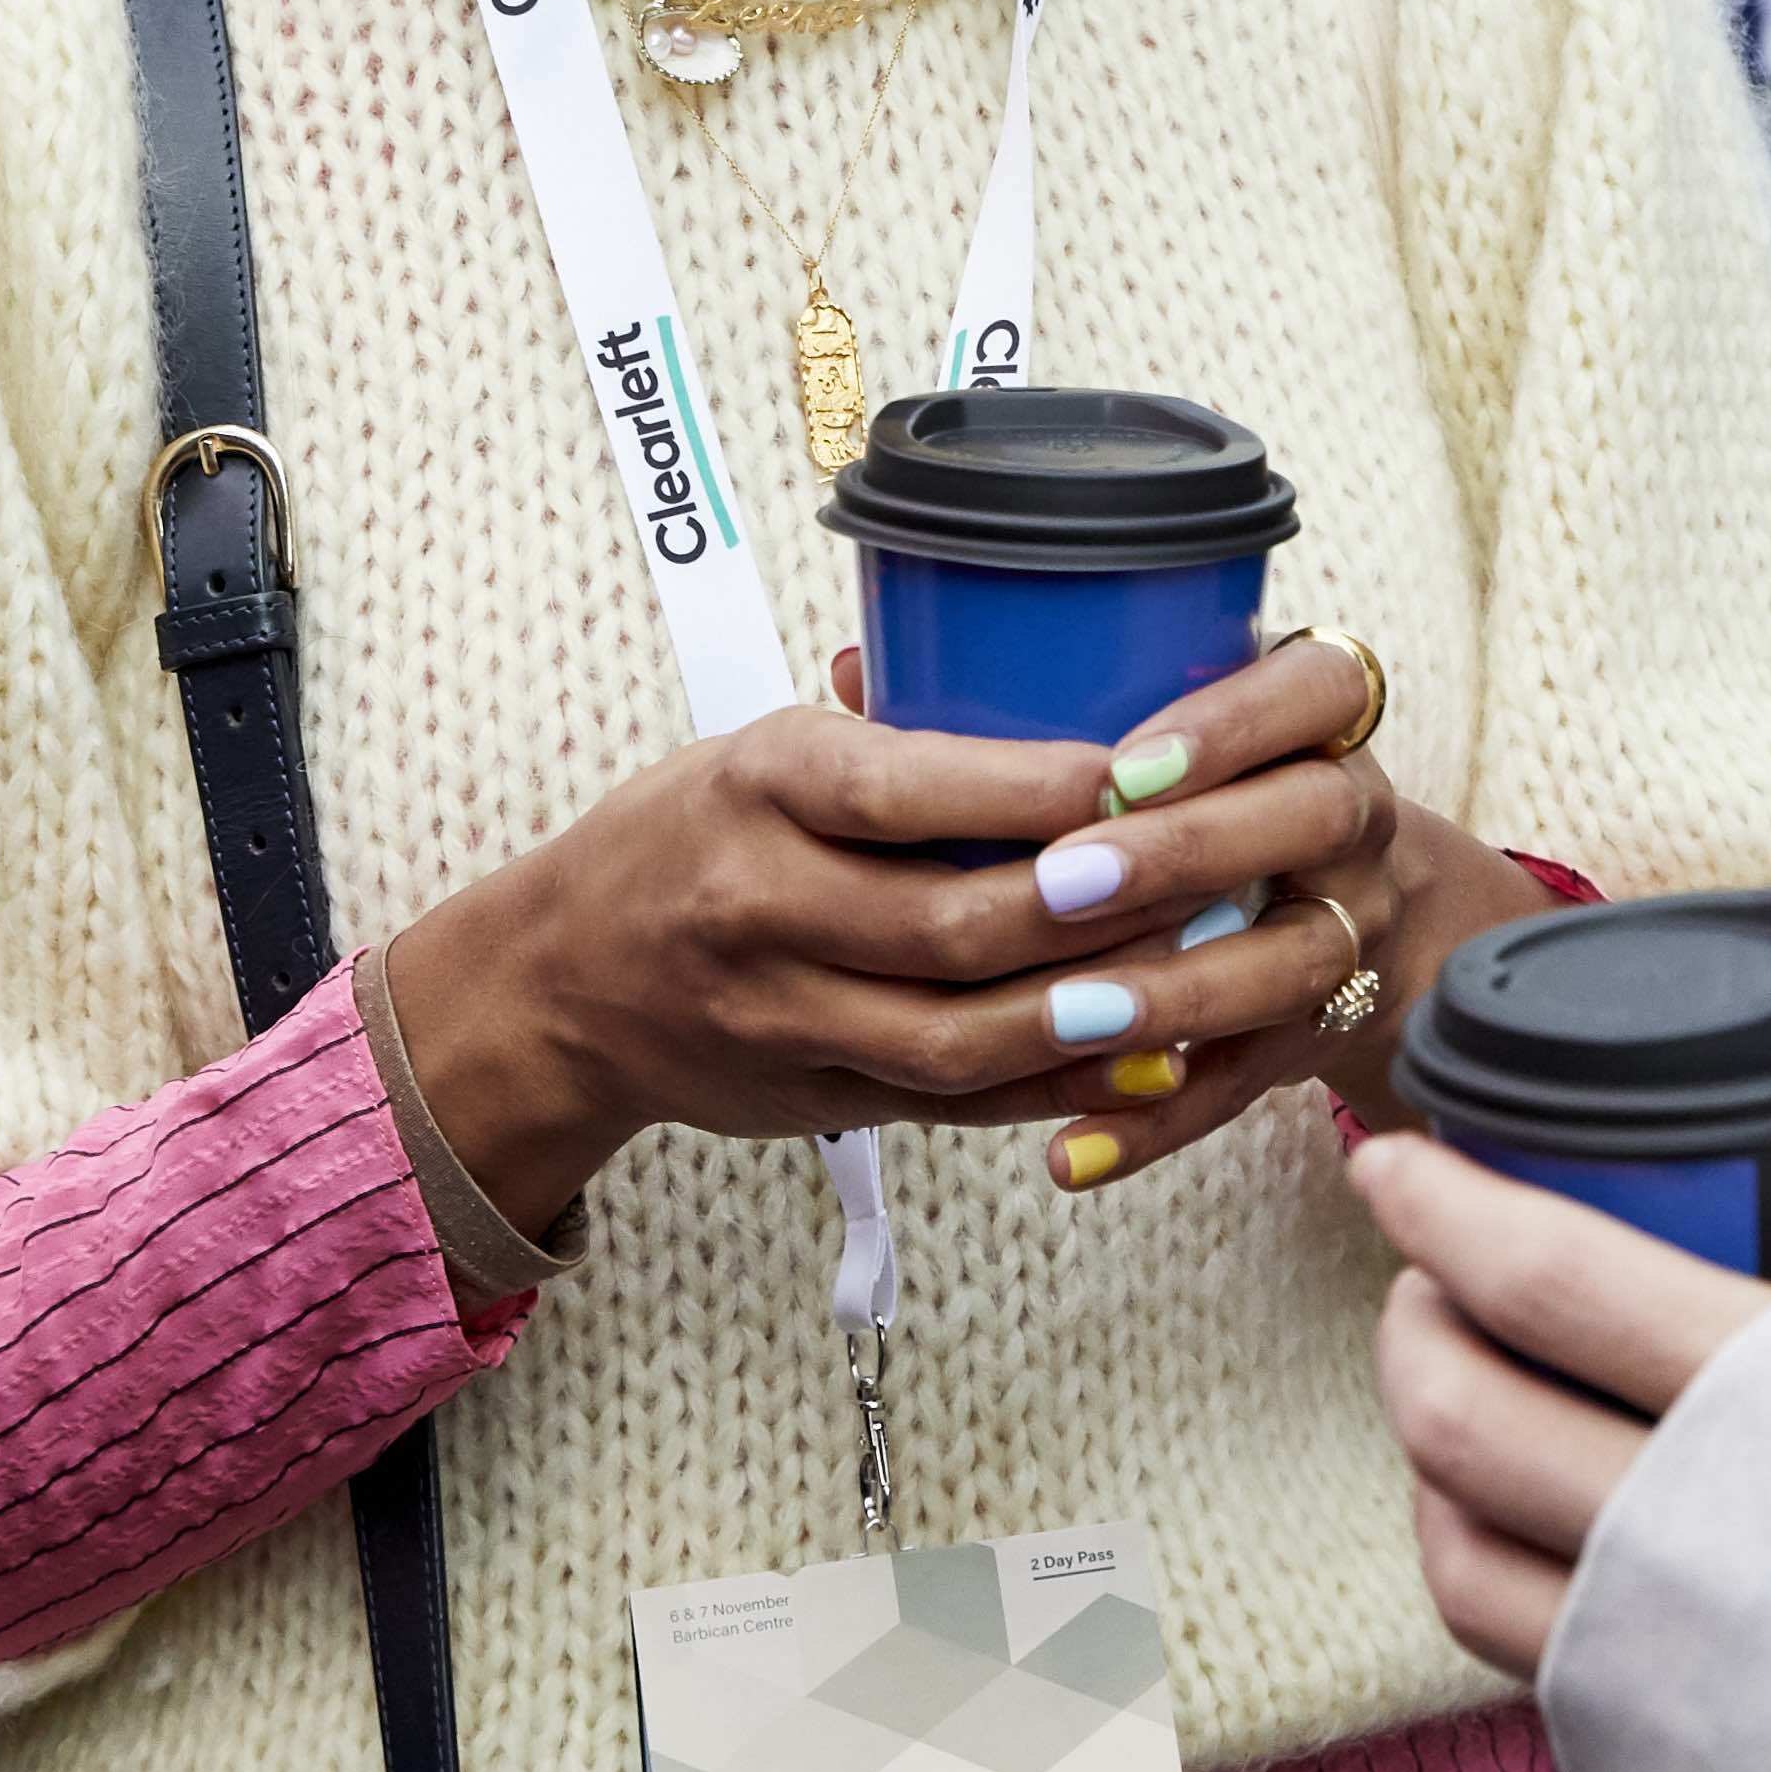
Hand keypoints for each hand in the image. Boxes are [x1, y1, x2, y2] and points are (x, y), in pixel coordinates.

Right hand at [381, 631, 1535, 1233]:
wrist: (555, 985)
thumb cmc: (687, 834)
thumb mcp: (760, 748)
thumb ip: (892, 735)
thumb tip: (1071, 667)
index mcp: (756, 785)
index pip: (903, 786)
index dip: (1033, 789)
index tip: (1142, 769)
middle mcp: (761, 905)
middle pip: (951, 923)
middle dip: (1095, 911)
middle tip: (1215, 877)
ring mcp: (782, 1018)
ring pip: (962, 1034)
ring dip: (1094, 1015)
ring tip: (1205, 980)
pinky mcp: (811, 1100)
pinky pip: (951, 1104)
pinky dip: (1053, 1090)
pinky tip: (1146, 1065)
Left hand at [1012, 631, 1568, 1198]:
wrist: (1354, 902)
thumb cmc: (1215, 791)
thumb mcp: (1174, 723)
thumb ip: (1033, 700)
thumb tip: (848, 666)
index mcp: (1323, 725)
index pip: (1320, 689)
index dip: (1233, 724)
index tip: (1123, 764)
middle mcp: (1357, 820)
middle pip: (1314, 817)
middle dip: (1188, 850)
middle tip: (1061, 880)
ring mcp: (1354, 929)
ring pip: (1297, 961)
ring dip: (1179, 991)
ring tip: (1069, 1014)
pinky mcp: (1317, 1034)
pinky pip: (1248, 1082)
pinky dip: (1160, 1120)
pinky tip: (1073, 1151)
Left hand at [1352, 1127, 1770, 1675]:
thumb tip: (1768, 1169)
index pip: (1554, 1282)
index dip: (1445, 1209)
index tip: (1392, 1163)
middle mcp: (1716, 1543)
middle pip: (1466, 1415)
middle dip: (1416, 1322)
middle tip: (1431, 1265)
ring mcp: (1675, 1662)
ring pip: (1456, 1542)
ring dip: (1430, 1435)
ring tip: (1459, 1374)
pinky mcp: (1655, 1738)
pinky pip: (1502, 1636)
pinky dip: (1470, 1545)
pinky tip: (1500, 1498)